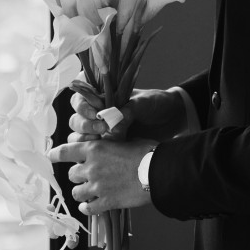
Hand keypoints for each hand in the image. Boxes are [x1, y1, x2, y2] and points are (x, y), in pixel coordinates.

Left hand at [47, 138, 156, 212]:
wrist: (158, 172)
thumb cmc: (147, 153)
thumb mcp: (126, 141)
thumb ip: (111, 146)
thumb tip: (109, 148)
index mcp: (95, 149)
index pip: (66, 151)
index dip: (55, 154)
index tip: (51, 156)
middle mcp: (91, 168)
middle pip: (71, 174)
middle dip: (78, 175)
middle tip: (88, 175)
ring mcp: (97, 187)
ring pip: (76, 193)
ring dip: (82, 192)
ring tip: (90, 192)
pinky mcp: (105, 202)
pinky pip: (87, 209)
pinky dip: (87, 208)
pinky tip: (90, 206)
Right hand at [67, 88, 184, 142]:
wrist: (173, 118)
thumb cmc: (157, 103)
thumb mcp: (143, 103)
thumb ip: (127, 111)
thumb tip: (111, 125)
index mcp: (103, 95)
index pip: (81, 98)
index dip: (83, 106)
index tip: (95, 112)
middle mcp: (97, 112)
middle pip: (76, 120)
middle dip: (85, 125)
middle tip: (102, 129)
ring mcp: (101, 130)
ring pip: (79, 137)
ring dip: (85, 140)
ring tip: (101, 143)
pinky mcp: (108, 146)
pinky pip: (92, 151)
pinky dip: (94, 153)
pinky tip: (105, 154)